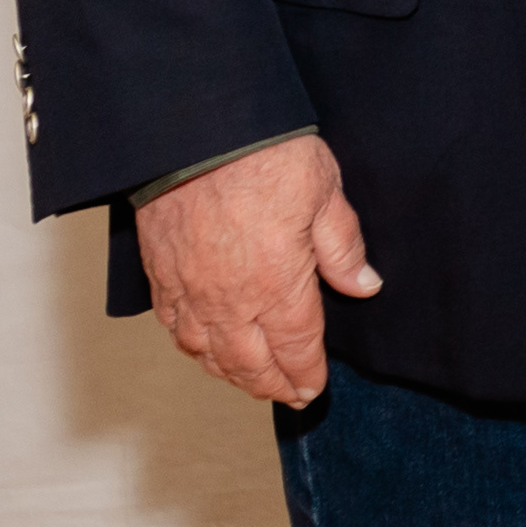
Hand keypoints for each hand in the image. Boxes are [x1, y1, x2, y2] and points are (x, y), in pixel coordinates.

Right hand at [134, 135, 376, 405]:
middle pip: (250, 362)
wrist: (195, 131)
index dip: (306, 372)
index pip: (296, 346)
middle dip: (272, 384)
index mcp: (277, 283)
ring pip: (208, 353)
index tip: (314, 388)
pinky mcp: (160, 275)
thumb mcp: (325, 192)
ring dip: (232, 374)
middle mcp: (230, 299)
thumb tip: (365, 286)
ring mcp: (189, 291)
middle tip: (290, 396)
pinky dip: (193, 348)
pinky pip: (175, 328)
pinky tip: (205, 350)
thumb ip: (343, 246)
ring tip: (252, 382)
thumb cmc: (264, 154)